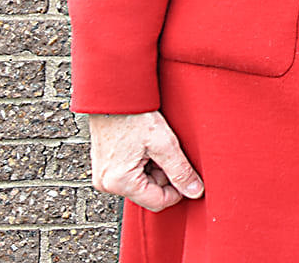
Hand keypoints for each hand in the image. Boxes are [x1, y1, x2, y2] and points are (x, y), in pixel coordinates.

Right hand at [88, 111, 204, 211]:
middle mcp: (107, 184)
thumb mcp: (164, 144)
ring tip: (156, 146)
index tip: (188, 175)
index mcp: (119, 182)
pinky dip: (144, 164)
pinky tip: (146, 146)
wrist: (113, 95)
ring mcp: (104, 176)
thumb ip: (181, 171)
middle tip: (169, 153)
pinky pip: (131, 174)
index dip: (177, 191)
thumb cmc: (134, 115)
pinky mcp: (105, 166)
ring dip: (155, 169)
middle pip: (149, 193)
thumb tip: (195, 192)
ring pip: (141, 183)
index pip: (157, 202)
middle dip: (165, 176)